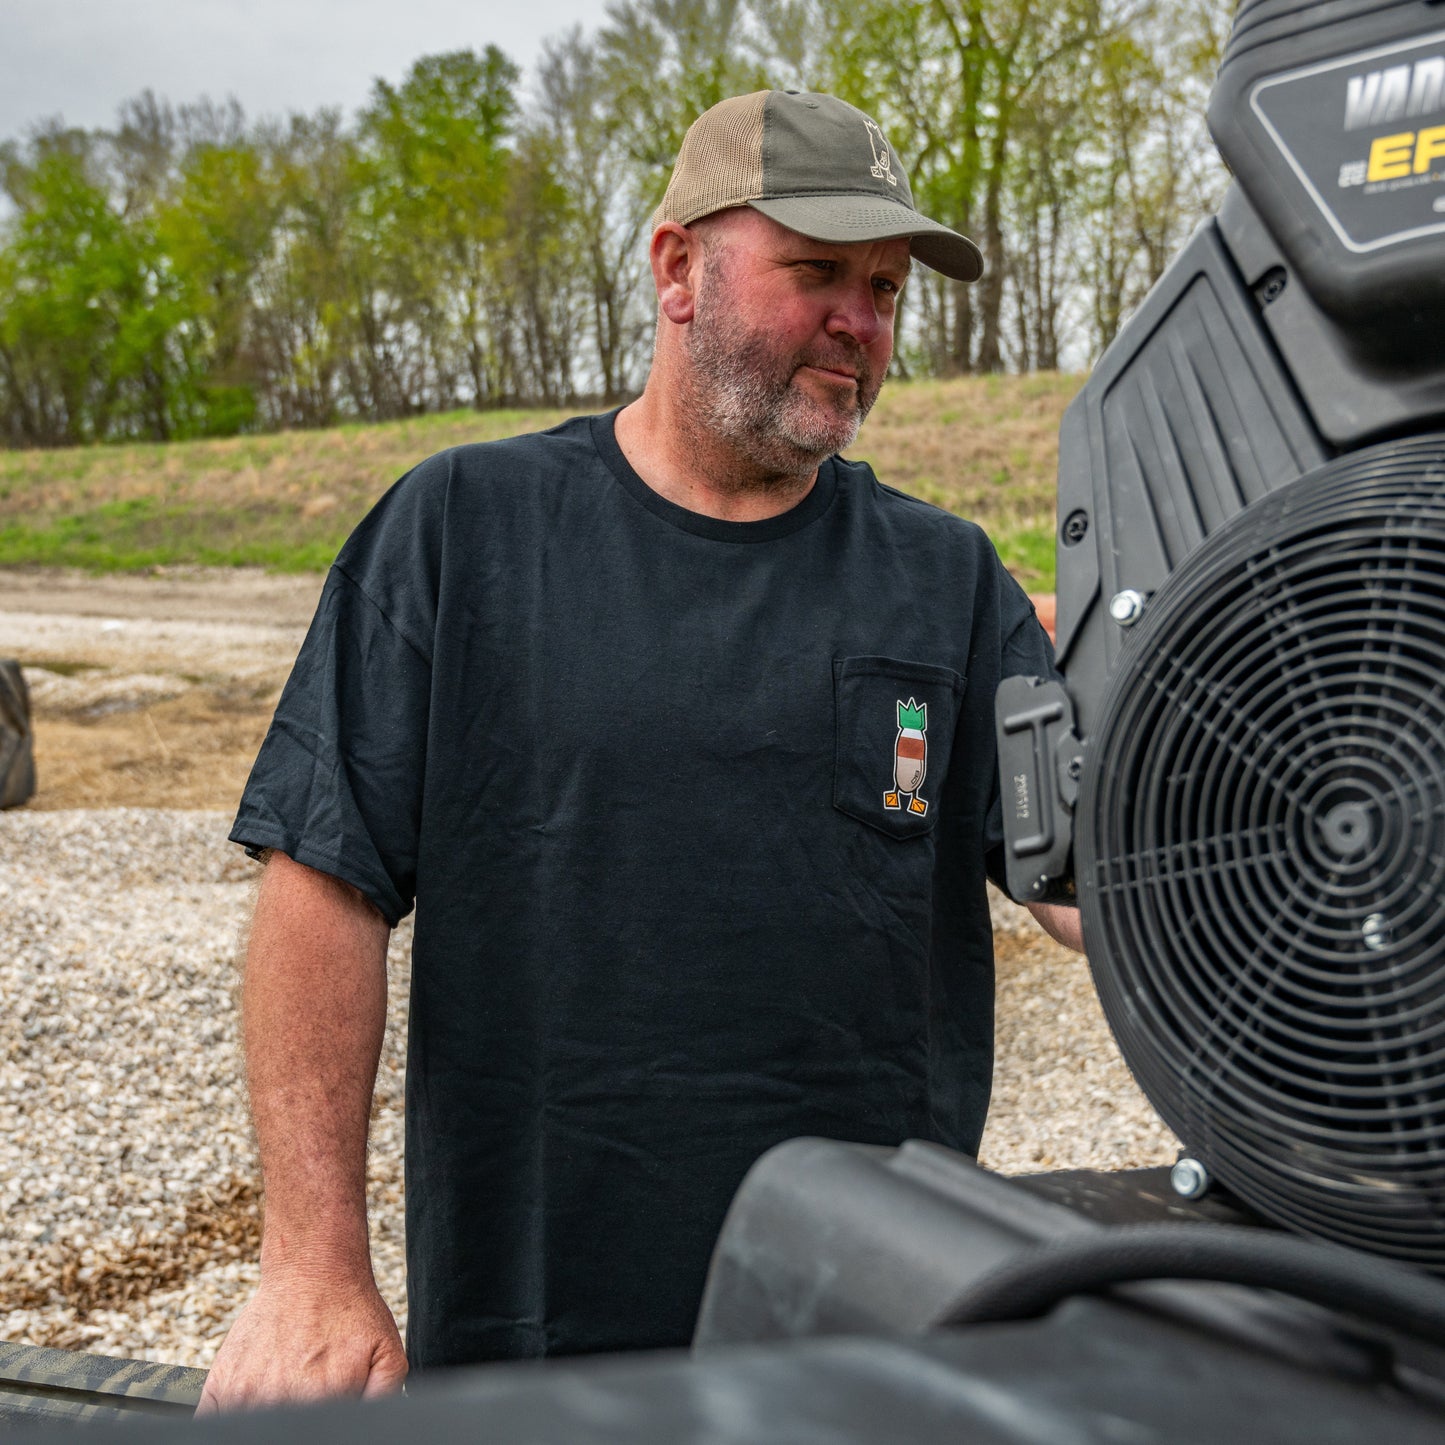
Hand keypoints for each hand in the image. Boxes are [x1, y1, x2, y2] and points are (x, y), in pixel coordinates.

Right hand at [195, 1270, 406, 1414]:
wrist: (312, 1271)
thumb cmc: (349, 1312)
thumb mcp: (387, 1353)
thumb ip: (382, 1397)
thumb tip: (372, 1426)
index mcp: (322, 1401)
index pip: (319, 1433)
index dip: (323, 1424)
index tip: (323, 1409)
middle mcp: (279, 1401)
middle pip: (281, 1431)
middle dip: (295, 1420)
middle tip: (307, 1395)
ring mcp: (244, 1395)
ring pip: (250, 1429)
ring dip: (266, 1417)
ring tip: (285, 1393)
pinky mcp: (220, 1386)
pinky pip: (213, 1425)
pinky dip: (230, 1421)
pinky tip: (255, 1401)